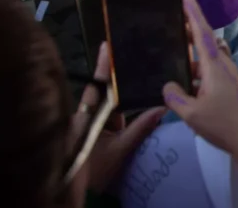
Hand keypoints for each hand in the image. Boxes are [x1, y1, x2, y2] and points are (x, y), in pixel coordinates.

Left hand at [78, 43, 165, 192]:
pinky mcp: (96, 135)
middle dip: (116, 75)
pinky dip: (124, 108)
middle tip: (129, 53)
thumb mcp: (119, 150)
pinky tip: (137, 98)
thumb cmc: (92, 170)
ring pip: (108, 104)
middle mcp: (85, 117)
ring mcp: (90, 126)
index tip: (107, 45)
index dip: (103, 66)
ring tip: (139, 72)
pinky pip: (111, 116)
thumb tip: (162, 107)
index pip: (96, 86)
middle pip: (103, 92)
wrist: (76, 194)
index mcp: (85, 117)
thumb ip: (139, 129)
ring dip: (123, 92)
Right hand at [163, 0, 237, 156]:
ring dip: (194, 54)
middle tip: (173, 26)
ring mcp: (229, 75)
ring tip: (175, 55)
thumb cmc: (221, 124)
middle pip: (206, 42)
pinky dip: (199, 69)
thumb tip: (168, 86)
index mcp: (215, 66)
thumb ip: (175, 98)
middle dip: (191, 32)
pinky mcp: (230, 86)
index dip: (194, 14)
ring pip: (209, 57)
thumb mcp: (190, 114)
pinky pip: (212, 69)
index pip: (202, 34)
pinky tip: (187, 81)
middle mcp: (224, 66)